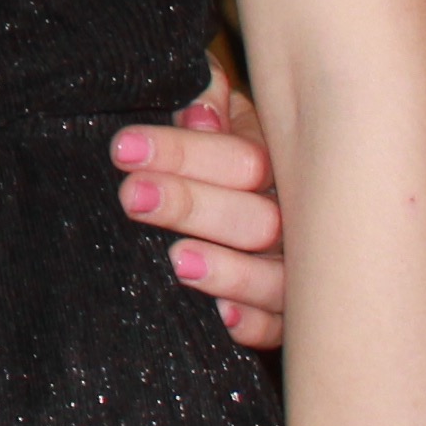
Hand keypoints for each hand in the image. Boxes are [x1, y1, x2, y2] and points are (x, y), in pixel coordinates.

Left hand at [114, 84, 286, 350]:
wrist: (264, 191)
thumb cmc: (223, 150)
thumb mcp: (220, 114)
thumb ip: (208, 100)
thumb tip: (197, 112)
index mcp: (280, 160)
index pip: (242, 158)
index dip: (185, 152)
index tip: (124, 148)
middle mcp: (297, 215)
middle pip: (259, 218)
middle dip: (193, 205)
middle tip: (133, 196)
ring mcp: (301, 269)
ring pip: (278, 278)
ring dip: (231, 271)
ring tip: (178, 261)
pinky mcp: (293, 314)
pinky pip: (284, 326)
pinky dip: (258, 323)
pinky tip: (225, 318)